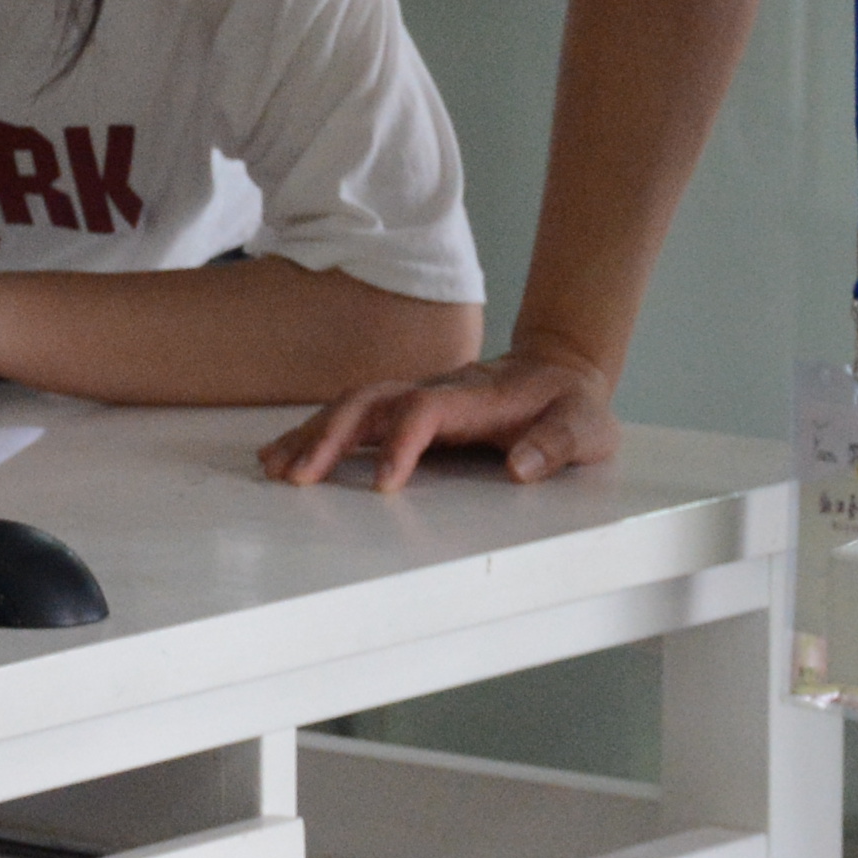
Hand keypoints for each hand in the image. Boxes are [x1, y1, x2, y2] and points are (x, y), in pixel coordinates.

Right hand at [257, 343, 620, 492]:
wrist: (560, 369)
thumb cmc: (570, 405)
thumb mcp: (584, 426)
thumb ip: (556, 444)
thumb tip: (520, 467)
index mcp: (476, 398)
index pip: (425, 411)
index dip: (401, 444)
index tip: (384, 488)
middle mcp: (436, 391)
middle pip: (370, 401)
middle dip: (331, 437)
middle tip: (297, 477)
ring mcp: (417, 396)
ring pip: (353, 405)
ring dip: (313, 434)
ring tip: (274, 467)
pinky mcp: (407, 409)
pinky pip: (354, 416)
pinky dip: (316, 433)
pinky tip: (285, 454)